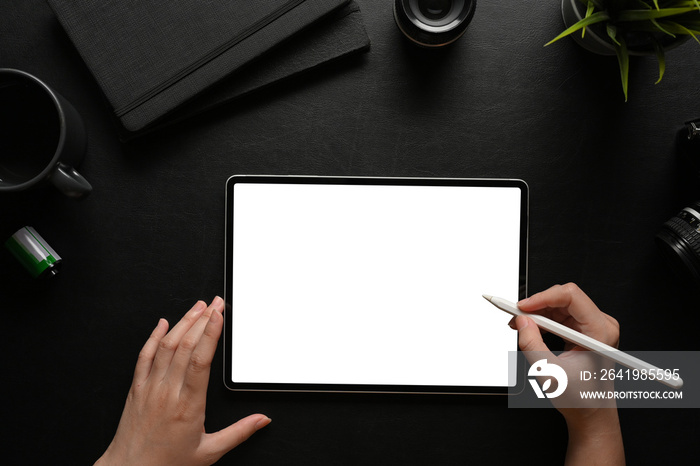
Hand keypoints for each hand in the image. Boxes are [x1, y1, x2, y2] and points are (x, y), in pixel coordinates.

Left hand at [95, 297, 270, 465]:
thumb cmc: (167, 464)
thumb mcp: (210, 452)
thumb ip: (239, 432)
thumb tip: (262, 420)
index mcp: (188, 406)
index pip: (200, 361)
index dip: (210, 334)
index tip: (219, 315)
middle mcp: (168, 392)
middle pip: (185, 347)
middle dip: (202, 320)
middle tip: (215, 303)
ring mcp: (149, 388)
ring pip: (166, 346)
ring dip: (182, 323)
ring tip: (197, 306)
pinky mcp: (136, 389)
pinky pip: (144, 357)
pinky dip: (153, 337)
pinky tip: (161, 324)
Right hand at [513, 283, 624, 465]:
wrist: (592, 412)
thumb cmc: (581, 398)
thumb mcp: (549, 372)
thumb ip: (532, 343)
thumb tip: (521, 321)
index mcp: (600, 332)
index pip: (571, 296)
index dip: (542, 297)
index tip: (522, 307)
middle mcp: (601, 325)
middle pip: (564, 298)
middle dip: (537, 306)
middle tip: (516, 317)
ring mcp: (595, 326)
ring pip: (560, 305)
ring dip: (538, 313)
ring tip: (521, 325)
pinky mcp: (586, 329)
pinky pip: (561, 314)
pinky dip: (544, 319)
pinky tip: (532, 328)